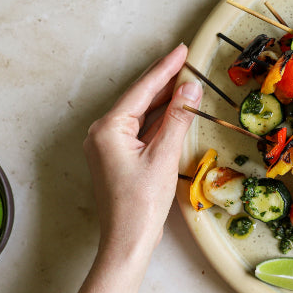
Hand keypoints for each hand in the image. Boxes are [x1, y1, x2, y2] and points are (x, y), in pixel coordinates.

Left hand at [83, 44, 201, 258]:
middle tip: (187, 62)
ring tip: (185, 82)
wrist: (126, 242)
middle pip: (139, 99)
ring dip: (163, 100)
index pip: (142, 90)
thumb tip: (190, 88)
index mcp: (108, 128)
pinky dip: (158, 120)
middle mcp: (102, 133)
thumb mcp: (164, 157)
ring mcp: (107, 146)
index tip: (182, 50)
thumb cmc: (141, 204)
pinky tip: (175, 112)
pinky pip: (139, 130)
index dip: (165, 69)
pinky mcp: (116, 158)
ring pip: (140, 115)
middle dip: (164, 81)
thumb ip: (178, 119)